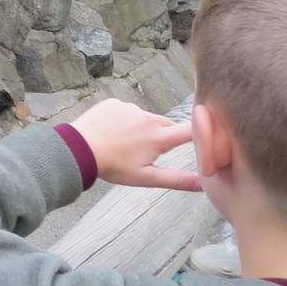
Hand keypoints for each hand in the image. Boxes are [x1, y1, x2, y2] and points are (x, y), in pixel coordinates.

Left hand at [69, 99, 202, 191]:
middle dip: (165, 136)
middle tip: (149, 152)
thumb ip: (177, 179)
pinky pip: (127, 111)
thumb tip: (203, 183)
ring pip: (146, 118)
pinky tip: (113, 132)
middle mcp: (147, 117)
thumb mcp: (147, 177)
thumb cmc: (113, 166)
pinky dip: (125, 120)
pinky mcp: (113, 102)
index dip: (203, 132)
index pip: (191, 130)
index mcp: (158, 136)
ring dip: (143, 128)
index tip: (209, 135)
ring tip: (126, 144)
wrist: (77, 149)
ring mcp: (129, 107)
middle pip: (167, 125)